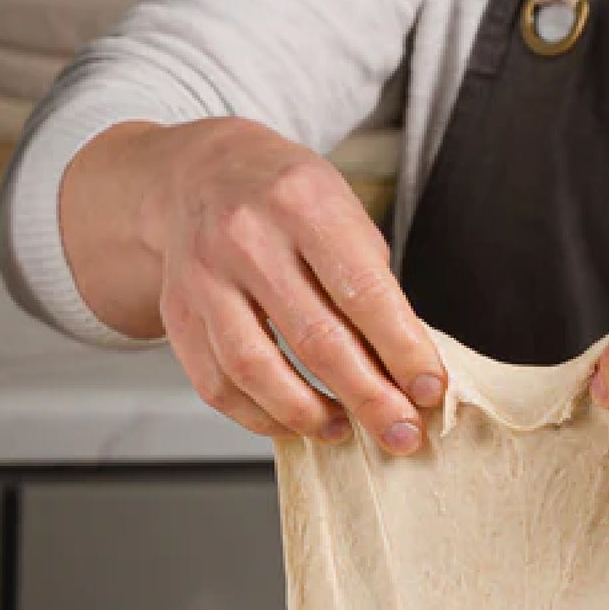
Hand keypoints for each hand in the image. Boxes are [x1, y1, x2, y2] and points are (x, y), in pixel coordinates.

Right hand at [61, 118, 442, 452]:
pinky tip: (293, 422)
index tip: (430, 392)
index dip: (403, 352)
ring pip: (256, 370)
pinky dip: (260, 416)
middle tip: (401, 435)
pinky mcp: (178, 313)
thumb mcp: (343, 214)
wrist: (201, 174)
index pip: (364, 293)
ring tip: (343, 430)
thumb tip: (407, 374)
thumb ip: (372, 288)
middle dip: (369, 399)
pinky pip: (217, 385)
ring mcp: (204, 277)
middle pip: (316, 340)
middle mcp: (247, 237)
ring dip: (309, 415)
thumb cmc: (288, 201)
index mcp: (303, 203)